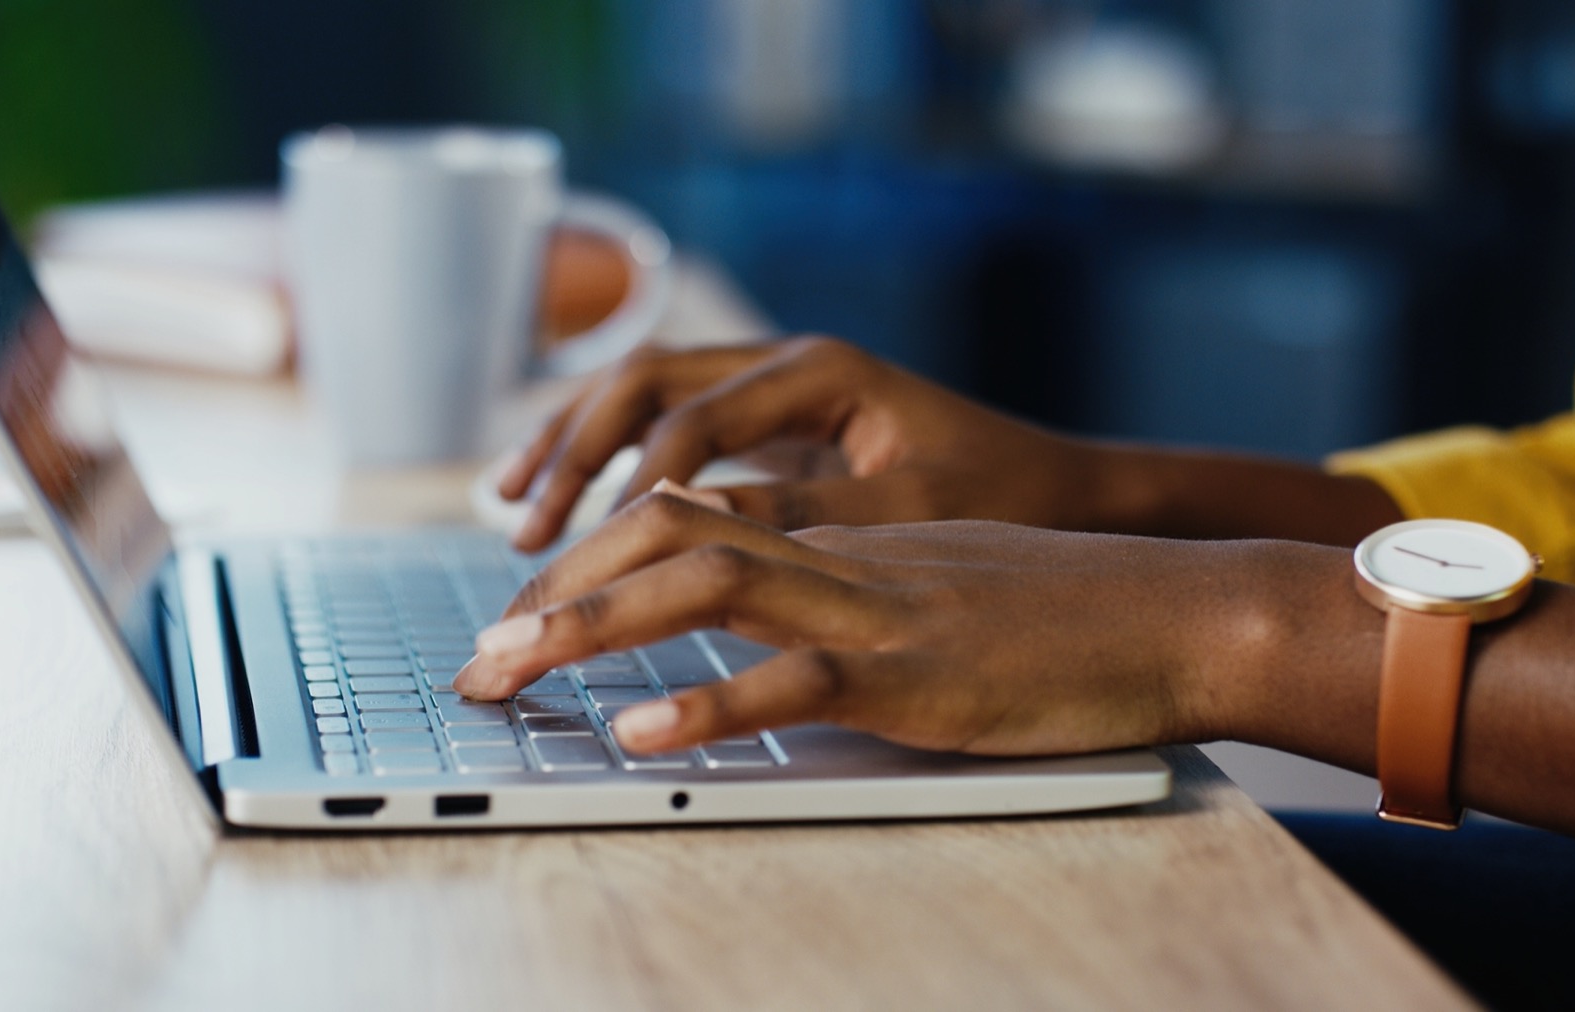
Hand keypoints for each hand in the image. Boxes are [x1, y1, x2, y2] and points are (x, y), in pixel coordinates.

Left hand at [455, 489, 1277, 755]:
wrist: (1181, 611)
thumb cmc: (1072, 613)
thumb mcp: (942, 587)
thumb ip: (856, 596)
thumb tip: (774, 633)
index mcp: (841, 538)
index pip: (685, 516)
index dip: (589, 558)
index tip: (523, 612)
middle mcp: (841, 556)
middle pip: (665, 532)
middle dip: (555, 588)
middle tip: (477, 653)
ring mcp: (876, 609)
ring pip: (705, 585)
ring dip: (591, 627)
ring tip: (507, 670)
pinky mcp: (918, 674)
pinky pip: (797, 681)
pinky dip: (710, 708)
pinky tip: (641, 738)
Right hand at [497, 337, 1103, 550]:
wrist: (1063, 485)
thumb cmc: (1003, 495)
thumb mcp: (907, 511)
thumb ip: (801, 514)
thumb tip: (686, 528)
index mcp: (820, 372)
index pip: (690, 419)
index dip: (622, 485)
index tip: (574, 551)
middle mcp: (786, 362)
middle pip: (641, 383)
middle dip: (571, 453)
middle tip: (523, 530)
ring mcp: (773, 388)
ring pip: (639, 394)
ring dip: (571, 447)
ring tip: (511, 511)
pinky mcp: (768, 427)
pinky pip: (663, 429)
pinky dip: (607, 462)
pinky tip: (567, 508)